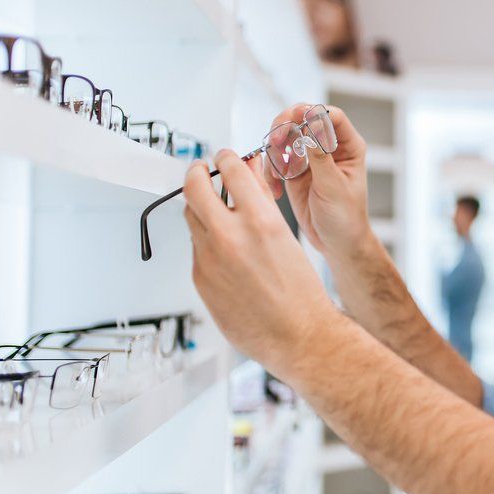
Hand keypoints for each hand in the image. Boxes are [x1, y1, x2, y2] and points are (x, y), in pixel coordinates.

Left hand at [183, 150, 341, 377]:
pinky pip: (196, 249)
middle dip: (196, 173)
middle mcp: (230, 237)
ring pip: (192, 218)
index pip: (231, 171)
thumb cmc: (301, 292)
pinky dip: (206, 241)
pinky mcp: (200, 279)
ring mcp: (210, 259)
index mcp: (259, 221)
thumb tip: (248, 175)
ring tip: (212, 208)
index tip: (223, 157)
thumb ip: (262, 203)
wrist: (298, 336)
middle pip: (195, 188)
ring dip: (199, 207)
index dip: (225, 159)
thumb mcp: (287, 236)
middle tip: (200, 170)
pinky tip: (223, 249)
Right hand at [264, 103, 371, 257]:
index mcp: (349, 147)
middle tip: (276, 142)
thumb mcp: (334, 186)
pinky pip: (276, 159)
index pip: (332, 116)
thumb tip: (312, 125)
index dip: (312, 113)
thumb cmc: (346, 217)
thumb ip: (321, 156)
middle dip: (286, 127)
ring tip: (278, 173)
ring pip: (286, 136)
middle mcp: (329, 148)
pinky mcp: (295, 171)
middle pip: (303, 119)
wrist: (337, 243)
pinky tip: (276, 188)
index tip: (296, 121)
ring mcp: (310, 158)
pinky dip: (271, 170)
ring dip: (275, 150)